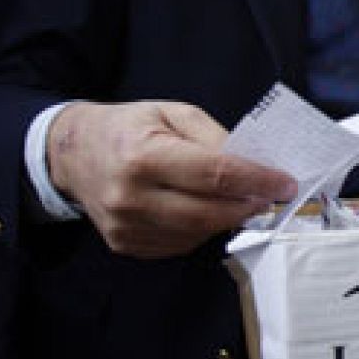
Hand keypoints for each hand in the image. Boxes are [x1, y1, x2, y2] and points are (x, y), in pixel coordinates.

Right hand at [47, 101, 297, 257]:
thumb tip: (256, 165)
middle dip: (248, 206)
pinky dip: (201, 229)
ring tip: (239, 199)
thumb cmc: (129, 128)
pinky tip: (204, 209)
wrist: (72, 154)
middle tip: (271, 195)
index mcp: (143, 156)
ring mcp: (126, 227)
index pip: (215, 175)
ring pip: (198, 233)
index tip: (285, 183)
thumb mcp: (173, 114)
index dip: (257, 181)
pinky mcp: (126, 245)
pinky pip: (180, 244)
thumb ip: (215, 138)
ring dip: (227, 219)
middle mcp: (131, 197)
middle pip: (209, 213)